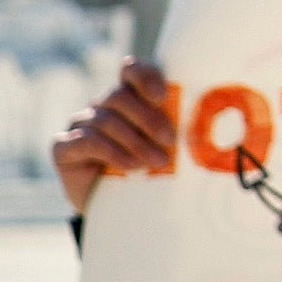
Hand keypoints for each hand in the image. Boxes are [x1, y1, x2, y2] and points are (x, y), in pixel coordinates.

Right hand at [55, 67, 178, 219]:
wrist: (118, 211)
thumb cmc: (150, 173)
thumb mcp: (168, 148)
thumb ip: (180, 129)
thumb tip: (217, 119)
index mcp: (129, 98)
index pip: (131, 71)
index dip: (144, 76)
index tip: (163, 96)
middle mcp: (102, 106)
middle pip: (119, 96)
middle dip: (148, 119)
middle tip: (170, 141)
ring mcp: (80, 124)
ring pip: (105, 120)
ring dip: (135, 142)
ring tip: (157, 162)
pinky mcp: (63, 147)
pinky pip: (88, 141)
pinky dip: (113, 153)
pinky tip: (131, 167)